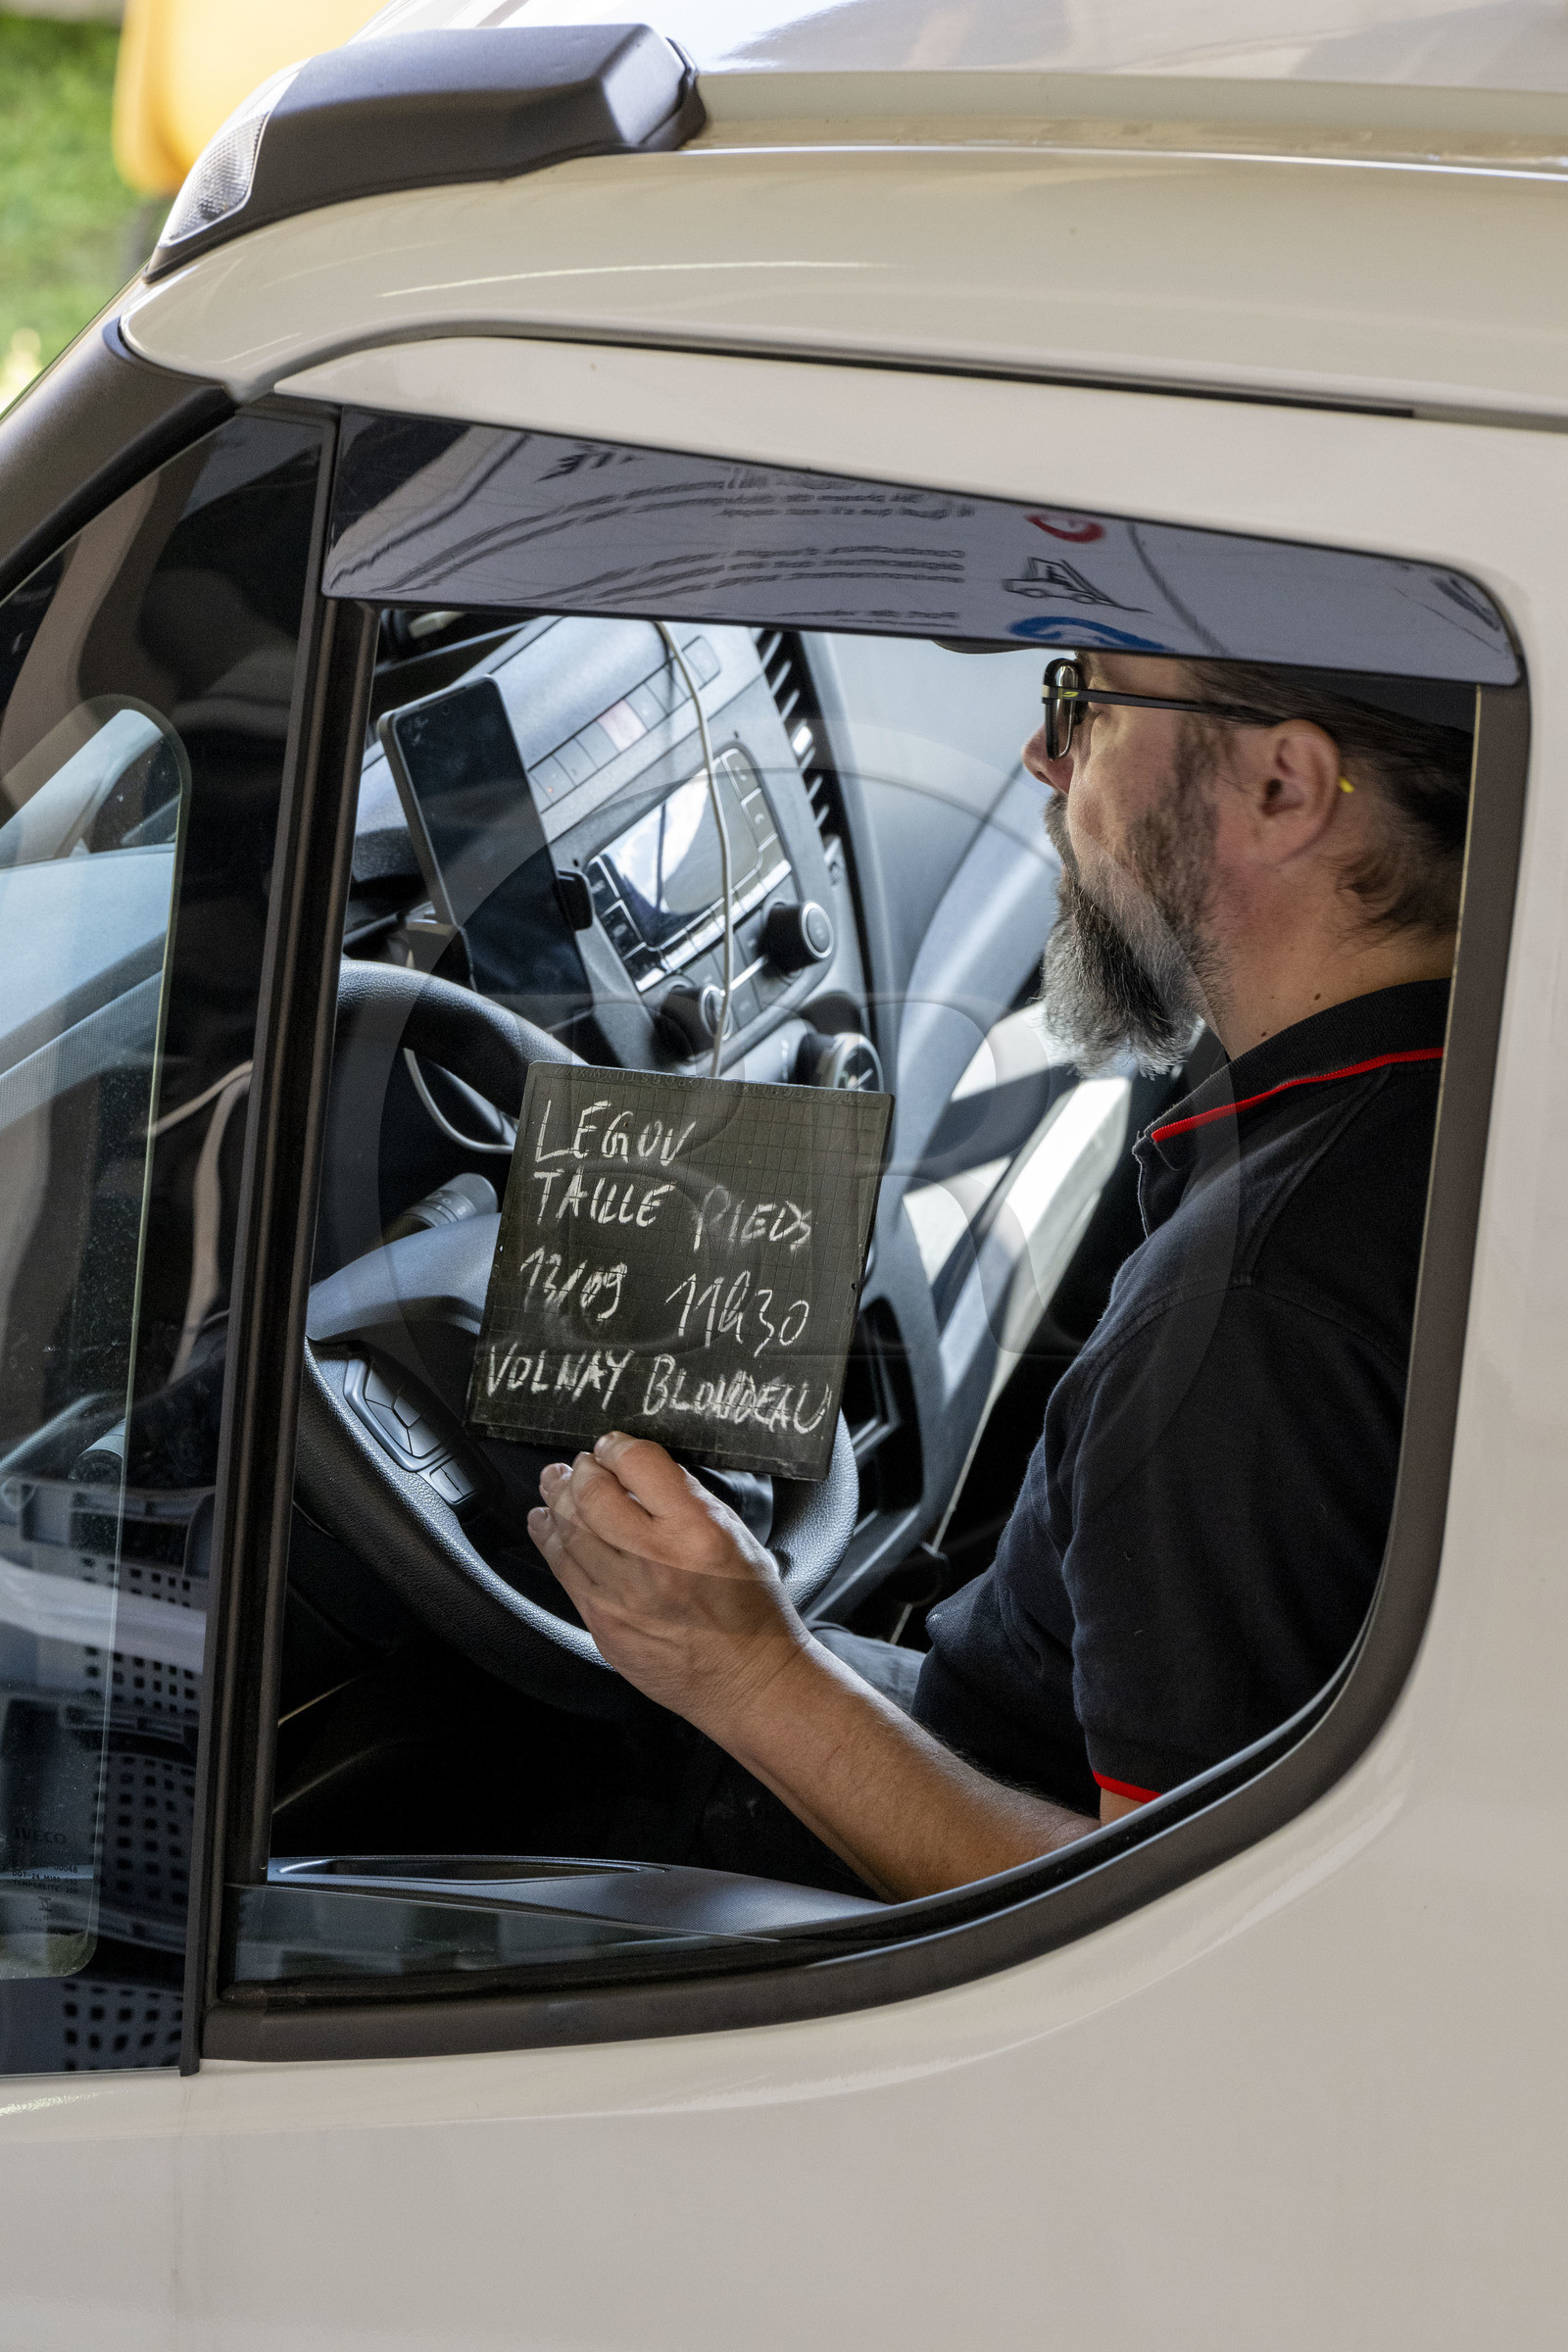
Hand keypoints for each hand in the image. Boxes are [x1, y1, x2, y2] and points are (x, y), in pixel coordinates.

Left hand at [528, 1432, 807, 1731]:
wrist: (745, 1680)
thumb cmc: (750, 1610)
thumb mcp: (735, 1535)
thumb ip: (687, 1499)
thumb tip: (640, 1472)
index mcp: (695, 1530)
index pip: (638, 1463)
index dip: (618, 1446)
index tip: (614, 1446)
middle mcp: (654, 1560)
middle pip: (591, 1493)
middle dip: (581, 1469)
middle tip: (582, 1464)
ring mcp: (621, 1595)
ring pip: (567, 1529)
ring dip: (557, 1498)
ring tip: (555, 1484)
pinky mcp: (602, 1622)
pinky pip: (561, 1569)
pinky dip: (548, 1538)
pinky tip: (546, 1524)